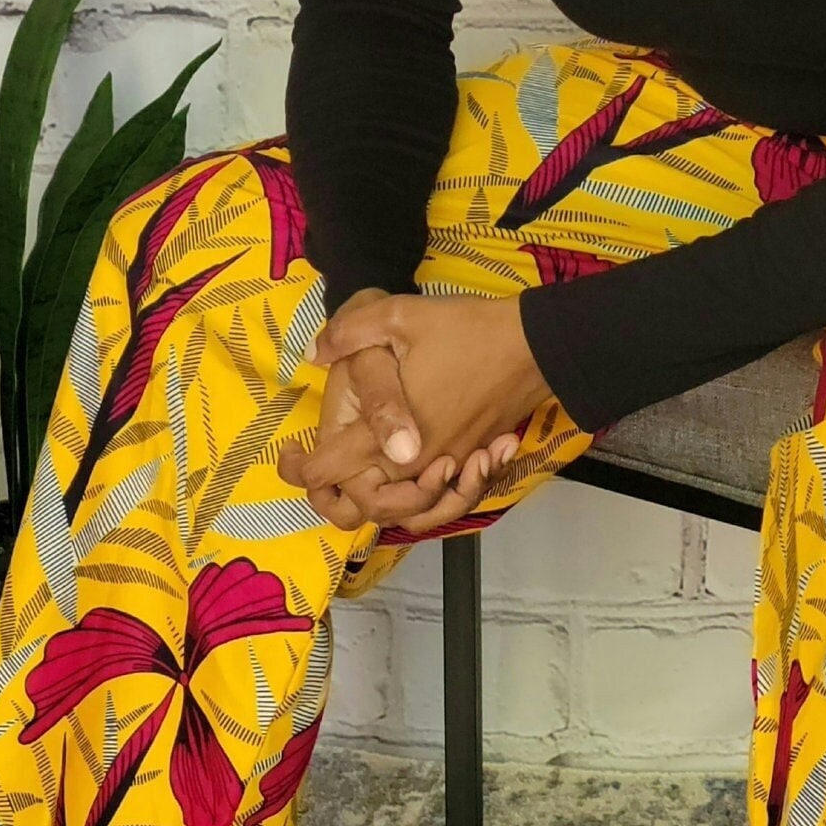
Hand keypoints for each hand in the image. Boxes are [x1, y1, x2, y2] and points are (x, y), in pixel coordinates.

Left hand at [282, 298, 477, 534]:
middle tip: (316, 466)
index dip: (298, 469)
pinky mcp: (471, 463)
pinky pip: (439, 502)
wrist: (536, 345)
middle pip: (362, 504)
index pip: (328, 473)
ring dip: (375, 501)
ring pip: (402, 510)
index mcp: (388, 434)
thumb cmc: (466, 330)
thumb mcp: (398, 315)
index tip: (289, 452)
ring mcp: (448, 467)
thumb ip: (347, 333)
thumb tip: (314, 353)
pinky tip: (408, 480)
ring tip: (355, 474)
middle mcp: (416, 463)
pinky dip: (419, 502)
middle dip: (332, 494)